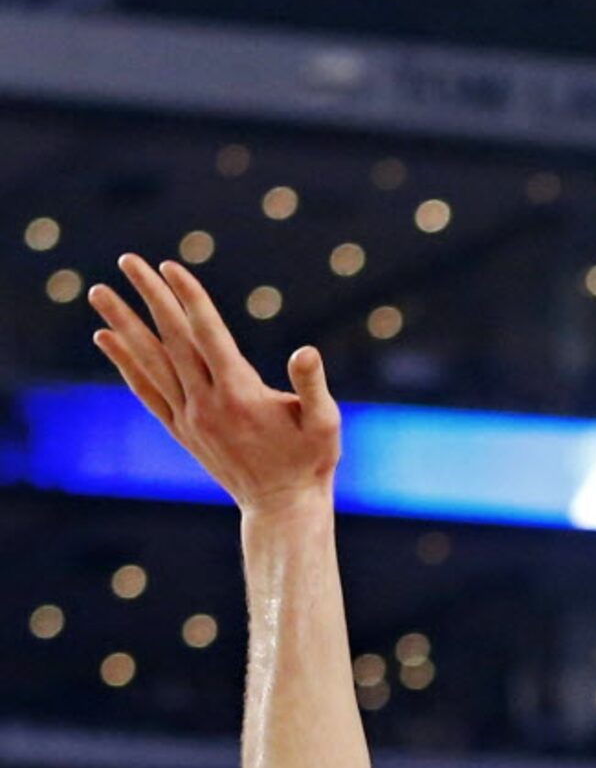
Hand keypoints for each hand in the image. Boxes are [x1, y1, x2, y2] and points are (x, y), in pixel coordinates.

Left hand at [90, 254, 340, 513]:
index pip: (208, 334)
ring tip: (98, 292)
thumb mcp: (325, 424)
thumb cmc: (310, 463)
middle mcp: (208, 403)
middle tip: (127, 259)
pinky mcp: (182, 430)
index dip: (188, 297)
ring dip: (122, 324)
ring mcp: (190, 417)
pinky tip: (106, 338)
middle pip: (172, 339)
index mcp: (241, 394)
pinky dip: (124, 363)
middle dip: (150, 297)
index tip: (169, 266)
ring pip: (150, 362)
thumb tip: (306, 352)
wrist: (282, 508)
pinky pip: (146, 390)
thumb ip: (313, 386)